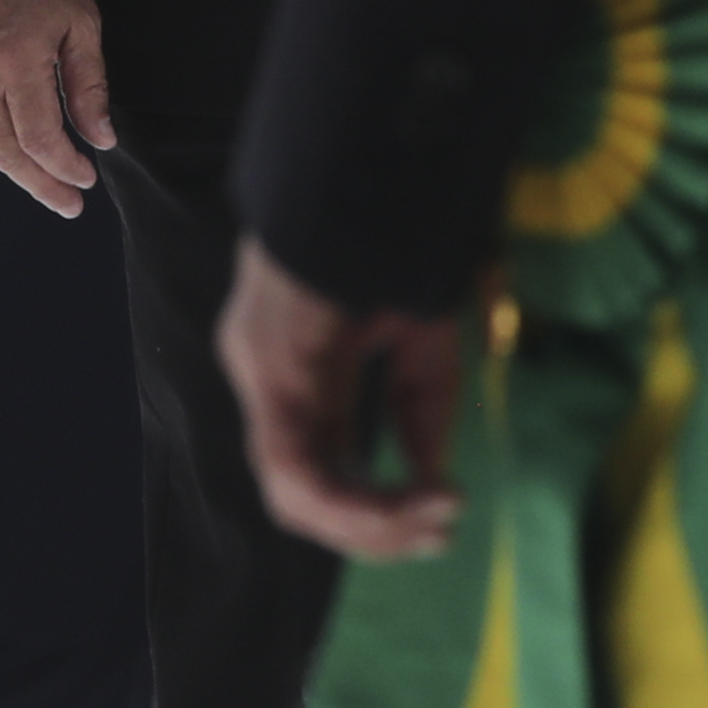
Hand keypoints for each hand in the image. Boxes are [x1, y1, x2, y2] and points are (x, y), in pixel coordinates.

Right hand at [0, 0, 111, 214]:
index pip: (41, 138)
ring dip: (17, 173)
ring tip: (48, 188)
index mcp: (17, 63)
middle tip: (70, 205)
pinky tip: (19, 156)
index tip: (88, 179)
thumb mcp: (81, 24)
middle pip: (9, 153)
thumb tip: (100, 139)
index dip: (65, 167)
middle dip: (42, 185)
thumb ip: (90, 86)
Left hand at [216, 236, 473, 564]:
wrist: (374, 176)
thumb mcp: (421, 342)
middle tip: (443, 531)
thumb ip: (421, 413)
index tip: (445, 518)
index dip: (380, 513)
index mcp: (302, 378)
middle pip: (304, 497)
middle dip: (377, 530)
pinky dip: (354, 502)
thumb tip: (432, 483)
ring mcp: (261, 379)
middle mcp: (270, 385)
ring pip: (294, 497)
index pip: (321, 474)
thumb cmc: (394, 241)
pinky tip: (412, 501)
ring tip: (434, 518)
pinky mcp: (268, 372)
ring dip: (370, 525)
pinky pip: (295, 470)